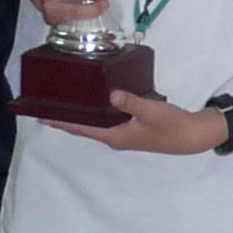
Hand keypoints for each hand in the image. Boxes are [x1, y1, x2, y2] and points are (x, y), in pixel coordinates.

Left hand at [56, 88, 222, 153]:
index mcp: (115, 136)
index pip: (81, 129)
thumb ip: (132, 102)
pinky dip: (96, 110)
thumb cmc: (172, 126)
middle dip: (66, 116)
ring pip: (95, 123)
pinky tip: (94, 98)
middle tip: (46, 102)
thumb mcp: (152, 111)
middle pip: (84, 126)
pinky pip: (106, 119)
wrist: (192, 137)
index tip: (41, 116)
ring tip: (64, 99)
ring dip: (81, 113)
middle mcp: (114, 137)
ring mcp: (122, 134)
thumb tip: (111, 94)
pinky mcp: (130, 128)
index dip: (61, 122)